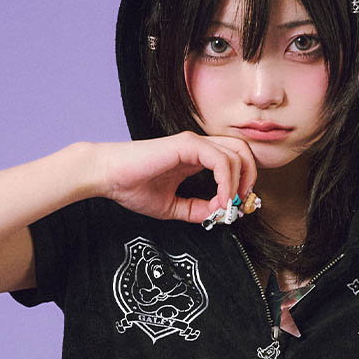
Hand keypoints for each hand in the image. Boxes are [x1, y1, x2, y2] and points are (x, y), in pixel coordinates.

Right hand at [91, 132, 257, 223]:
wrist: (108, 177)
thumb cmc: (132, 187)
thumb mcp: (172, 207)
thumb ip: (196, 210)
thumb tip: (219, 215)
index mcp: (196, 158)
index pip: (234, 161)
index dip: (242, 185)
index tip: (234, 210)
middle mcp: (199, 146)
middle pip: (243, 151)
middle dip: (250, 179)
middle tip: (241, 204)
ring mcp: (194, 142)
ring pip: (237, 155)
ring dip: (238, 185)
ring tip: (227, 207)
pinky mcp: (187, 144)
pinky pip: (221, 161)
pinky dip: (226, 183)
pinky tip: (220, 201)